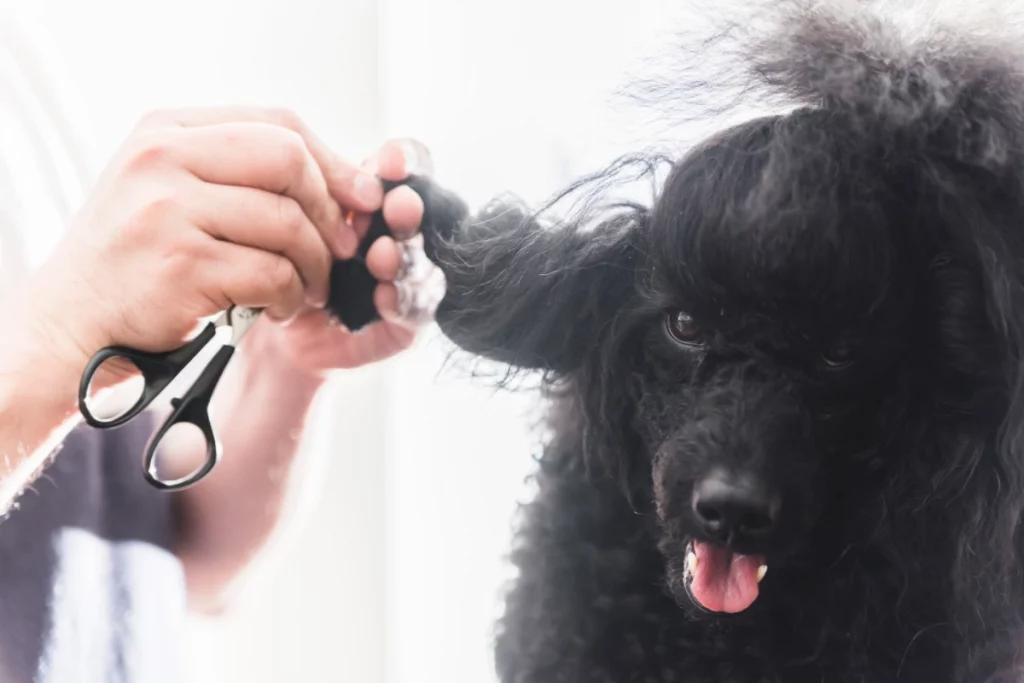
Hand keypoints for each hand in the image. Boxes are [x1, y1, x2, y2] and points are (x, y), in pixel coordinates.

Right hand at [10, 107, 383, 387]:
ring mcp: (167, 210)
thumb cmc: (140, 259)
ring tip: (308, 289)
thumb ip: (242, 173)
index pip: (277, 124)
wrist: (74, 322)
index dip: (331, 162)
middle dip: (328, 210)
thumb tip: (352, 186)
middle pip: (289, 161)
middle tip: (338, 251)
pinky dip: (291, 296)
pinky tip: (280, 309)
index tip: (360, 200)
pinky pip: (273, 273)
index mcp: (166, 131)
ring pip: (287, 223)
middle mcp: (162, 159)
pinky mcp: (181, 265)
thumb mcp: (173, 193)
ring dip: (314, 265)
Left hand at [244, 139, 438, 375]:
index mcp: (372, 200)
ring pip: (422, 265)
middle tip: (398, 204)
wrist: (262, 320)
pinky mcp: (402, 326)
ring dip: (404, 258)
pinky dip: (402, 302)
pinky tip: (384, 296)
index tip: (392, 161)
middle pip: (419, 216)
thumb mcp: (285, 212)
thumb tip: (317, 153)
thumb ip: (308, 185)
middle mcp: (395, 235)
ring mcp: (403, 281)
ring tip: (382, 256)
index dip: (407, 163)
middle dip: (408, 209)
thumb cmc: (273, 256)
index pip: (406, 171)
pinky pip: (415, 314)